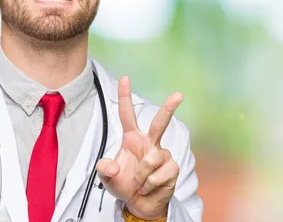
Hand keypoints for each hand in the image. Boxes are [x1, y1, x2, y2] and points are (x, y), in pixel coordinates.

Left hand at [96, 76, 182, 219]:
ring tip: (138, 184)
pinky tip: (149, 187)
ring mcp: (162, 155)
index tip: (125, 78)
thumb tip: (111, 166)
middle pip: (160, 122)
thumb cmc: (124, 185)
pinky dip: (149, 184)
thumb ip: (104, 170)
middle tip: (178, 95)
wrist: (139, 204)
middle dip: (169, 108)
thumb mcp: (107, 178)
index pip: (127, 114)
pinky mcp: (172, 168)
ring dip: (140, 176)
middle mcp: (149, 143)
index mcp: (132, 139)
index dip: (125, 96)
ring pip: (151, 159)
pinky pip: (159, 174)